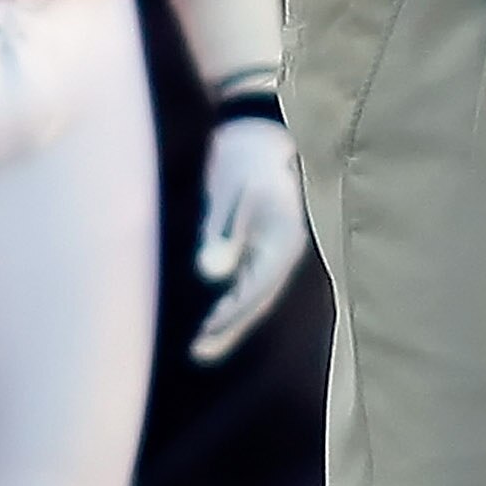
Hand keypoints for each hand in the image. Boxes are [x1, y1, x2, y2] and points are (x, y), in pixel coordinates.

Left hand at [192, 108, 309, 364]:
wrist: (257, 132)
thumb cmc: (244, 158)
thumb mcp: (231, 191)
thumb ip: (222, 230)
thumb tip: (212, 273)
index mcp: (284, 239)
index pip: (257, 288)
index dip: (232, 314)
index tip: (207, 333)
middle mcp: (285, 249)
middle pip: (259, 298)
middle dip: (231, 326)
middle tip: (200, 353)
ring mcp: (277, 247)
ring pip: (255, 293)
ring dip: (232, 319)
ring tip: (203, 345)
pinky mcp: (265, 243)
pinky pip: (251, 281)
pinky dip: (234, 300)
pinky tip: (217, 315)